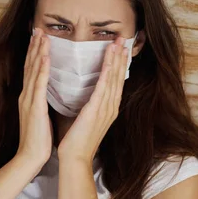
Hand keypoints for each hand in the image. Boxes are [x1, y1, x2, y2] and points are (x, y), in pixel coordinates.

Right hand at [16, 27, 53, 166]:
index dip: (35, 53)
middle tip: (39, 28)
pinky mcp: (34, 108)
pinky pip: (39, 85)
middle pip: (30, 66)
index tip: (40, 38)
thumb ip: (42, 103)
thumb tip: (49, 93)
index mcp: (30, 98)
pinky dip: (41, 70)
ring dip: (37, 52)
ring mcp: (29, 100)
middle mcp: (27, 96)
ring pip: (33, 71)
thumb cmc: (38, 140)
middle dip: (35, 46)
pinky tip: (44, 57)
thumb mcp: (40, 116)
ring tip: (42, 35)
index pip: (32, 71)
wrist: (30, 157)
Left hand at [57, 36, 126, 165]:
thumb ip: (83, 104)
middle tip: (123, 39)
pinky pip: (104, 86)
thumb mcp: (81, 118)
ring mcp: (106, 109)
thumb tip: (76, 90)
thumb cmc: (75, 141)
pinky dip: (108, 70)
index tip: (119, 49)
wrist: (75, 159)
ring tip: (118, 42)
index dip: (118, 65)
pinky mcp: (97, 110)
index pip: (115, 82)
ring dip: (116, 59)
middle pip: (119, 77)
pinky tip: (110, 58)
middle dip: (121, 57)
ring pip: (114, 78)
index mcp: (107, 109)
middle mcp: (110, 107)